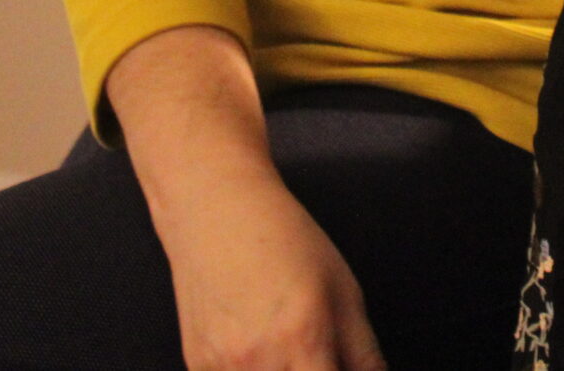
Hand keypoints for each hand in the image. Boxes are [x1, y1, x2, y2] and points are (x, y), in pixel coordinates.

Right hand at [112, 25, 388, 370]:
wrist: (214, 208)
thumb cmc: (280, 238)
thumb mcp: (344, 290)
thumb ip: (366, 353)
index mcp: (303, 340)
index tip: (339, 366)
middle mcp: (258, 361)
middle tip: (319, 354)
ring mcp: (221, 367)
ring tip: (288, 346)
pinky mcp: (198, 365)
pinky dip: (253, 370)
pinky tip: (257, 344)